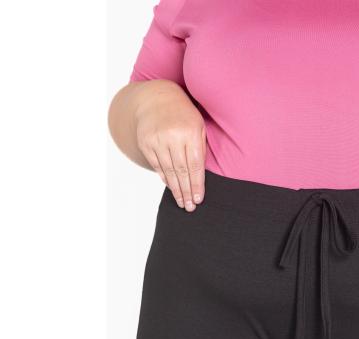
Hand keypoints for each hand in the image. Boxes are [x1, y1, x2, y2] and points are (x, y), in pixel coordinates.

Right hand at [134, 82, 206, 211]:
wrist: (157, 98)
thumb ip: (200, 150)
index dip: (197, 184)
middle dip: (186, 191)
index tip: (198, 199)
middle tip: (190, 207)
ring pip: (168, 171)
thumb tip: (200, 178)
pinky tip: (171, 188)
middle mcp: (172, 136)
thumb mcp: (198, 127)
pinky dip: (165, 178)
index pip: (195, 165)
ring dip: (176, 189)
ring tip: (182, 202)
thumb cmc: (184, 115)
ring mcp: (157, 139)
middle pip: (181, 171)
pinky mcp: (145, 142)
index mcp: (190, 132)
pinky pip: (156, 165)